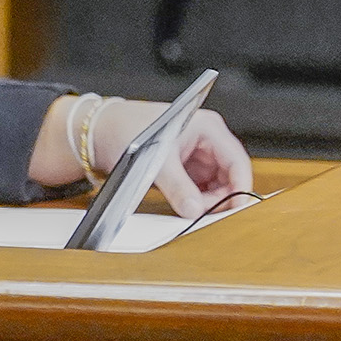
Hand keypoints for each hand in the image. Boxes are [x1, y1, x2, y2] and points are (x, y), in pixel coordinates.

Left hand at [90, 101, 252, 220]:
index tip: (237, 207)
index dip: (240, 185)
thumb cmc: (127, 130)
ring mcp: (196, 154)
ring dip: (207, 199)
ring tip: (191, 208)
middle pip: (228, 175)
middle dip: (220, 196)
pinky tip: (184, 204)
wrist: (100, 132)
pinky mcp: (184, 167)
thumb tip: (195, 210)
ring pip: (215, 184)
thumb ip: (177, 187)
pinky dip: (195, 198)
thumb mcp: (156, 161)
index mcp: (208, 128)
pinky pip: (199, 187)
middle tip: (205, 212)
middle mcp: (207, 140)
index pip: (237, 160)